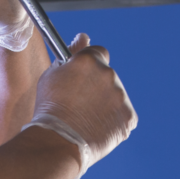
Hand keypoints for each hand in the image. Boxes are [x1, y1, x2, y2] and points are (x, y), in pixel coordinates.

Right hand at [30, 35, 137, 175]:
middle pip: (107, 76)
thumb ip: (70, 54)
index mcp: (89, 61)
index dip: (90, 65)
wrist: (58, 142)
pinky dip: (113, 122)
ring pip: (115, 97)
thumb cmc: (50, 109)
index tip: (83, 76)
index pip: (98, 52)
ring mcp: (121, 96)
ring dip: (105, 104)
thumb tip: (82, 37)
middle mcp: (109, 74)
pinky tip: (97, 129)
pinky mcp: (129, 117)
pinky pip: (123, 116)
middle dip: (97, 87)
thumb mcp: (52, 75)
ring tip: (86, 120)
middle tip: (80, 104)